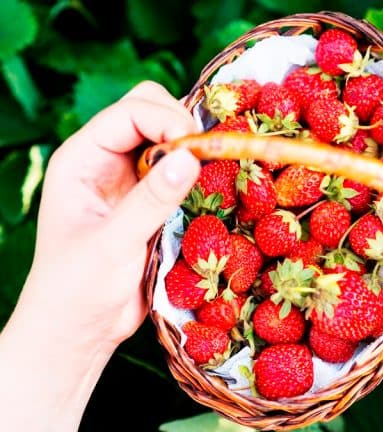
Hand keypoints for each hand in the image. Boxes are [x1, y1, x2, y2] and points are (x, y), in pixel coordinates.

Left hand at [0, 81, 200, 429]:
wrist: (78, 331)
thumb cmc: (77, 289)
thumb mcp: (113, 243)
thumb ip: (151, 199)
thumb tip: (191, 157)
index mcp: (82, 158)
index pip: (130, 112)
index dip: (167, 119)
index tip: (198, 148)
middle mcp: (106, 161)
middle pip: (150, 112)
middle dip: (183, 126)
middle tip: (208, 157)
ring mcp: (130, 181)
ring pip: (170, 140)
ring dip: (194, 150)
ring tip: (216, 172)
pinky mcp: (151, 202)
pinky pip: (181, 172)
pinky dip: (201, 175)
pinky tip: (215, 190)